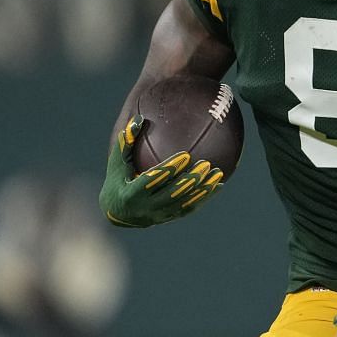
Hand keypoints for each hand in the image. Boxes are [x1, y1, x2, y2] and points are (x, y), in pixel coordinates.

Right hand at [99, 116, 223, 227]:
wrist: (118, 213)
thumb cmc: (118, 179)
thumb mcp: (117, 163)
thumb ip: (126, 143)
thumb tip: (138, 119)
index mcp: (131, 194)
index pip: (153, 180)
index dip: (170, 168)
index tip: (186, 155)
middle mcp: (145, 208)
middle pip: (173, 193)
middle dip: (191, 179)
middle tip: (206, 164)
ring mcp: (159, 215)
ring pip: (185, 203)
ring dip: (203, 189)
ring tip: (218, 172)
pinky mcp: (170, 218)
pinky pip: (190, 208)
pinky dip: (205, 197)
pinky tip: (219, 184)